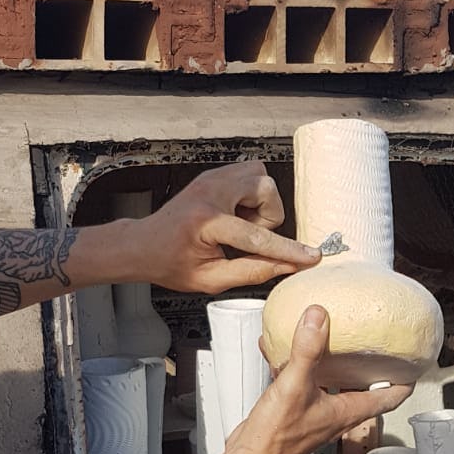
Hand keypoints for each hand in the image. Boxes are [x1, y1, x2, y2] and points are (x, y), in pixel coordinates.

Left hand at [123, 162, 320, 293]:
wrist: (144, 244)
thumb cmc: (170, 263)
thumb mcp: (210, 279)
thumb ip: (252, 272)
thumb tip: (287, 267)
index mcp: (206, 221)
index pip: (257, 236)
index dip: (287, 250)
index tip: (310, 256)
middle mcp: (210, 191)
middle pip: (266, 190)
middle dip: (267, 217)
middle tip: (246, 236)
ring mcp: (212, 178)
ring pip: (261, 177)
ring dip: (260, 203)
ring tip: (241, 223)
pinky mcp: (215, 174)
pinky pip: (251, 173)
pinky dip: (252, 194)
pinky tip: (237, 213)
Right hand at [225, 306, 410, 453]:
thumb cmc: (276, 437)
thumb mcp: (295, 385)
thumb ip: (307, 350)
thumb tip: (318, 318)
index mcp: (347, 412)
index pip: (389, 398)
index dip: (405, 382)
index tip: (414, 365)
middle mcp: (336, 415)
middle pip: (365, 390)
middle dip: (372, 369)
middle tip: (376, 347)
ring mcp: (316, 415)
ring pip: (335, 387)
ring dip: (336, 366)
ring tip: (335, 343)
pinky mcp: (296, 414)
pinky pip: (305, 385)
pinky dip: (300, 368)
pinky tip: (284, 353)